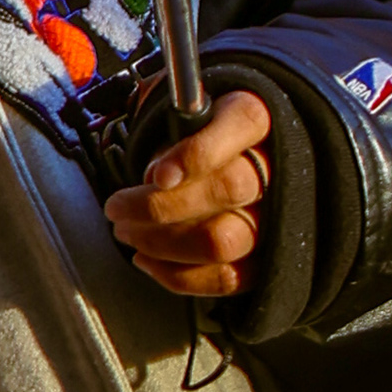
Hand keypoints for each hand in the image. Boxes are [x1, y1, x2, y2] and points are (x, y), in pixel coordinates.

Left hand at [105, 85, 273, 298]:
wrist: (224, 164)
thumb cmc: (192, 138)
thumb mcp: (177, 113)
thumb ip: (167, 130)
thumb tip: (155, 171)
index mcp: (252, 117)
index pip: (243, 124)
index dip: (199, 153)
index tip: (156, 174)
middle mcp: (273, 166)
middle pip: (230, 188)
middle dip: (162, 205)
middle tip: (118, 207)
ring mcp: (273, 217)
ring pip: (224, 240)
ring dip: (163, 243)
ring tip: (127, 232)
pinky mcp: (262, 259)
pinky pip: (226, 278)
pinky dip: (178, 276)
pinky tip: (146, 259)